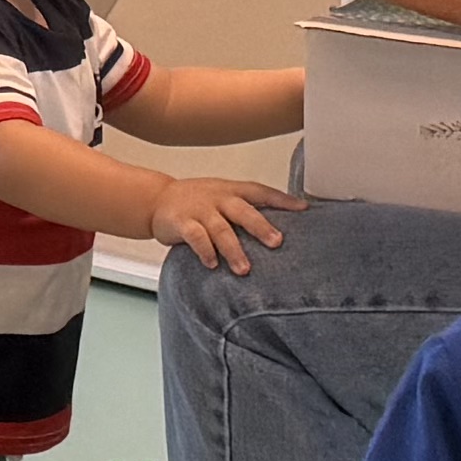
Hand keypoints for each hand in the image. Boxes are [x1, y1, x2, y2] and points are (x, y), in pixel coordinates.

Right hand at [142, 173, 298, 274]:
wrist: (157, 198)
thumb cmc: (197, 201)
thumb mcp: (221, 197)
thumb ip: (244, 209)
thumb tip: (278, 230)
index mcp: (231, 190)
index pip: (260, 192)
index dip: (282, 199)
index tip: (303, 209)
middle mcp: (218, 198)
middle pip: (243, 211)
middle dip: (260, 226)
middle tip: (277, 242)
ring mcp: (199, 209)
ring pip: (220, 229)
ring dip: (233, 250)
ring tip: (244, 269)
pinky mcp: (181, 222)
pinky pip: (195, 237)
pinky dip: (205, 251)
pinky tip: (212, 264)